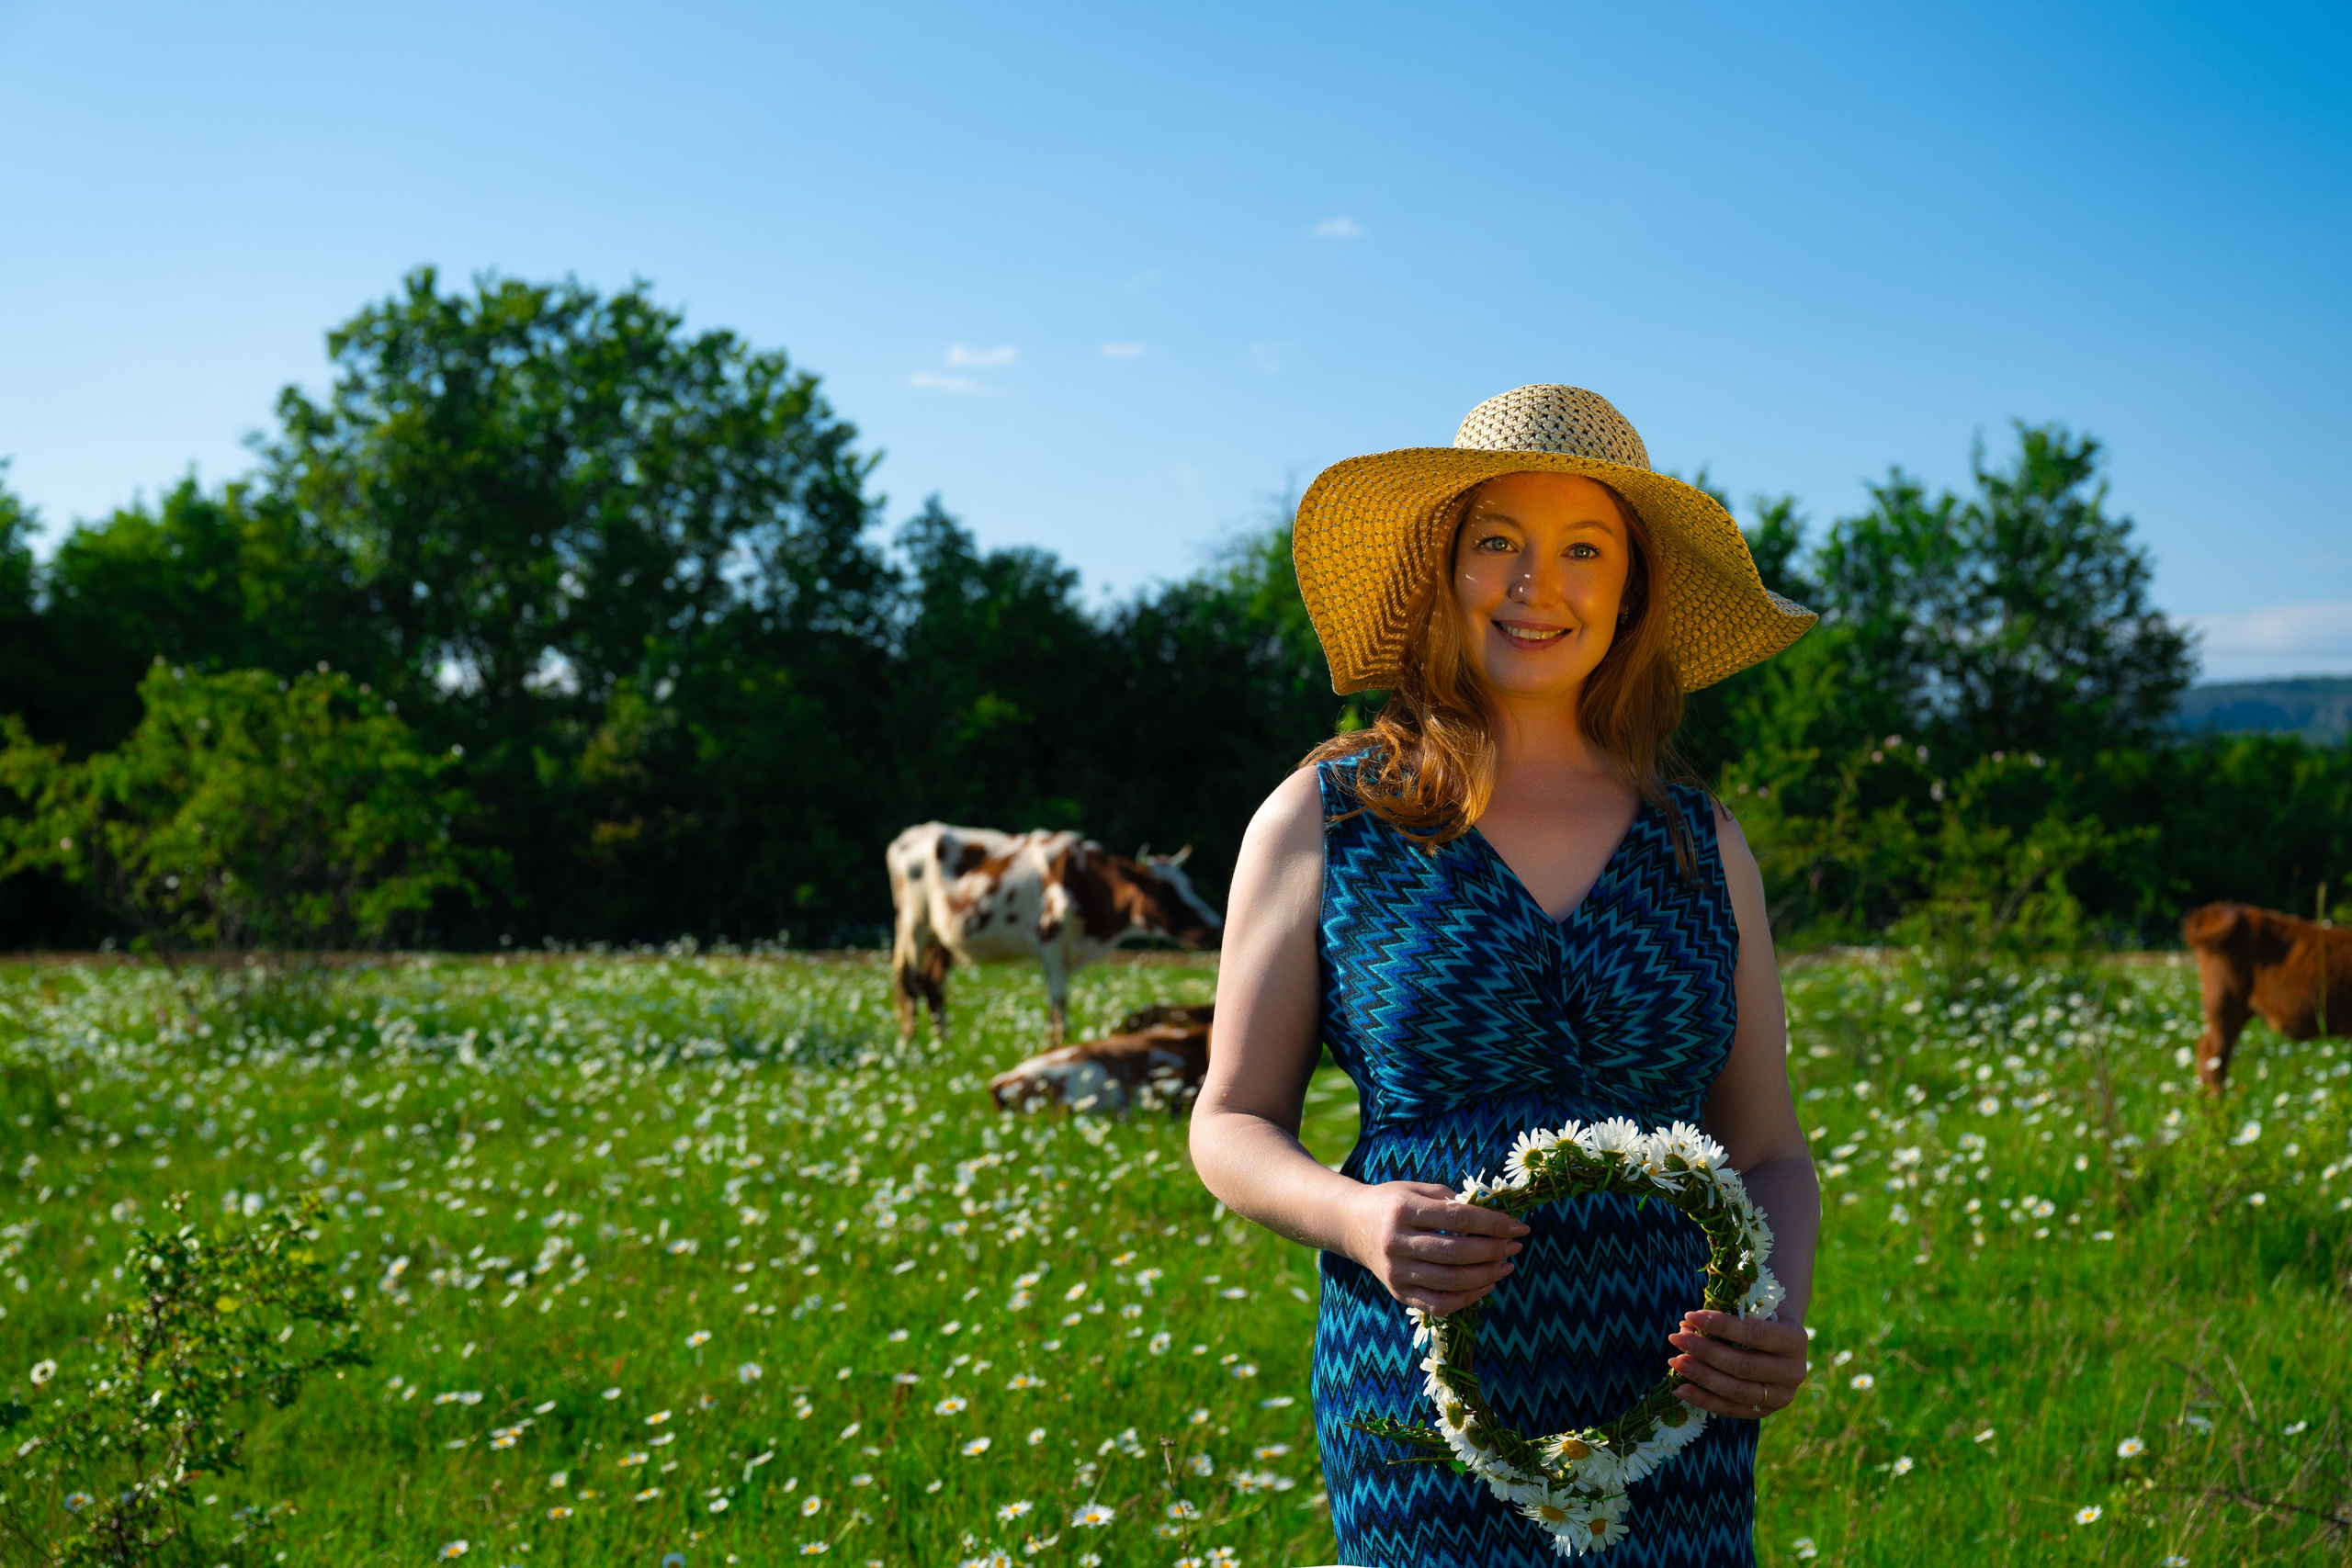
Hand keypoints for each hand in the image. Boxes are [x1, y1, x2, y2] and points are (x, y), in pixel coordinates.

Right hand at [1342, 1181, 1528, 1314]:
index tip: (1519, 1226)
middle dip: (1494, 1250)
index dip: (1494, 1224)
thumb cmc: (1394, 1203)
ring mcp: (1395, 1272)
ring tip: (1506, 1265)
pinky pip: (1439, 1304)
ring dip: (1487, 1275)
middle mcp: (1396, 1243)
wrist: (1353, 1225)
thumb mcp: (1418, 1189)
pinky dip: (1468, 1298)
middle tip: (1515, 1246)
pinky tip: (1486, 1285)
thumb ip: (1453, 1201)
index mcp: (1403, 1210)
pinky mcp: (1398, 1293)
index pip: (1459, 1219)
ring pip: (1451, 1281)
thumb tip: (1495, 1216)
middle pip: (1457, 1252)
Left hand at [1667, 1310, 1807, 1417]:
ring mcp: (1781, 1396)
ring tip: (1675, 1362)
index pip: (1754, 1334)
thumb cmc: (1762, 1316)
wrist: (1782, 1341)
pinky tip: (1680, 1389)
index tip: (1690, 1316)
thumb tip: (1687, 1324)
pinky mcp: (1765, 1412)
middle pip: (1743, 1366)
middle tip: (1676, 1338)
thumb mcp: (1754, 1306)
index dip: (1720, 1326)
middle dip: (1705, 1352)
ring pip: (1737, 1391)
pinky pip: (1731, 1409)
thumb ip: (1727, 1312)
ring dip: (1701, 1377)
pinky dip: (1703, 1400)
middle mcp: (1793, 1372)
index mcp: (1795, 1340)